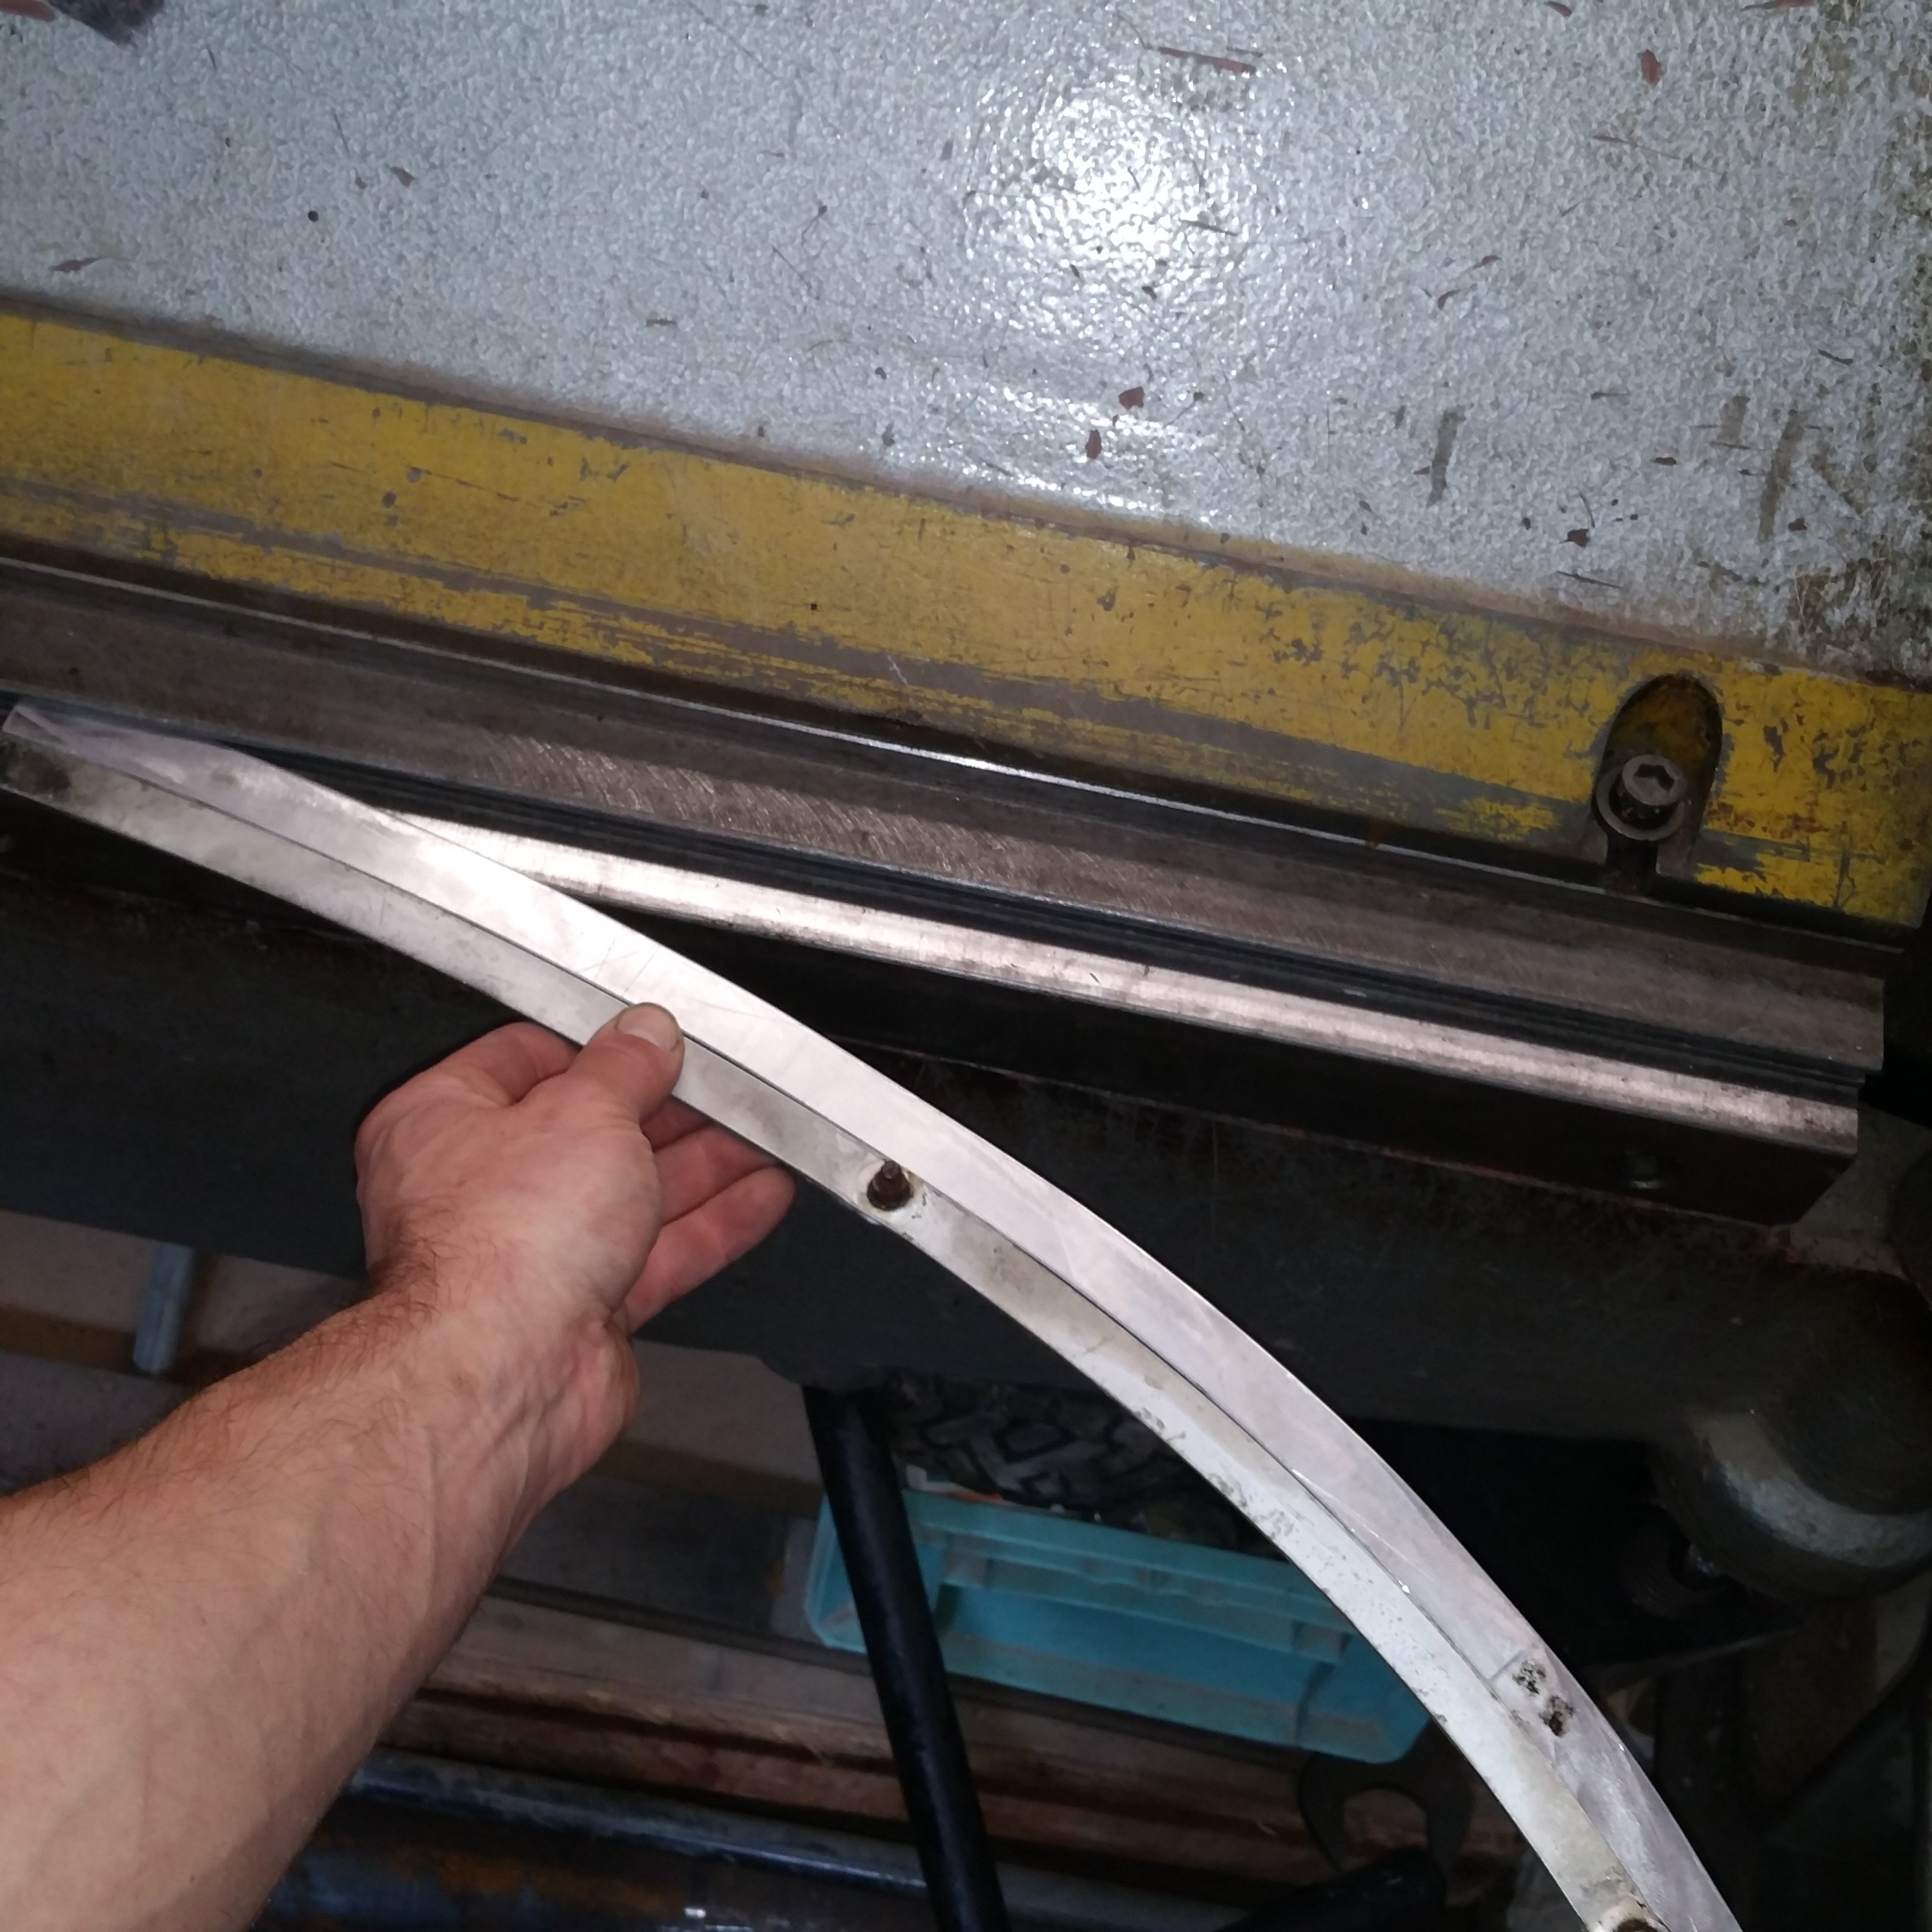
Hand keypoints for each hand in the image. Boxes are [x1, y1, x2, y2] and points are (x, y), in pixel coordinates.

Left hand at [353, 1006, 793, 1495]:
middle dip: (666, 1110)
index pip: (527, 1059)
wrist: (503, 1372)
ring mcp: (533, 1254)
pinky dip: (715, 1224)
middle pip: (589, 1131)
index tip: (657, 1040)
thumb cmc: (501, 1243)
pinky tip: (760, 1196)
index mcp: (443, 1121)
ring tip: (762, 1134)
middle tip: (724, 1088)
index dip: (599, 1047)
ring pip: (632, 1195)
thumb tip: (645, 1034)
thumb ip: (625, 1066)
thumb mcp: (583, 1110)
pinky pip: (660, 1254)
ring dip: (704, 1164)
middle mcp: (480, 1190)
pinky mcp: (584, 1310)